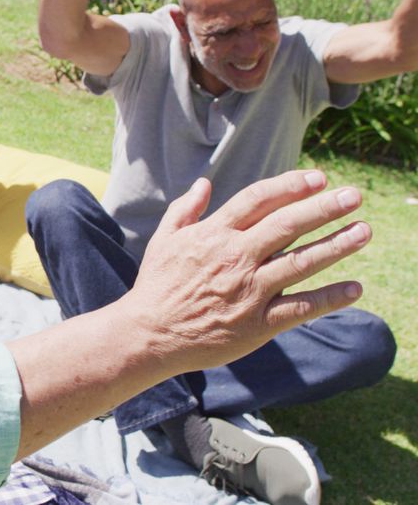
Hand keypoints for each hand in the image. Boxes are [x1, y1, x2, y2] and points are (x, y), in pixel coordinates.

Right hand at [123, 170, 368, 374]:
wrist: (149, 333)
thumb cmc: (156, 285)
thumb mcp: (164, 240)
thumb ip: (185, 209)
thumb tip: (204, 184)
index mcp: (214, 234)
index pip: (259, 200)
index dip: (291, 186)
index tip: (318, 178)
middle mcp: (235, 258)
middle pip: (287, 225)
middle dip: (324, 208)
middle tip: (353, 196)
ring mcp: (249, 290)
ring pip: (301, 262)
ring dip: (336, 245)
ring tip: (364, 231)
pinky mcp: (257, 323)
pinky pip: (300, 307)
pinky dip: (329, 298)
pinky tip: (354, 288)